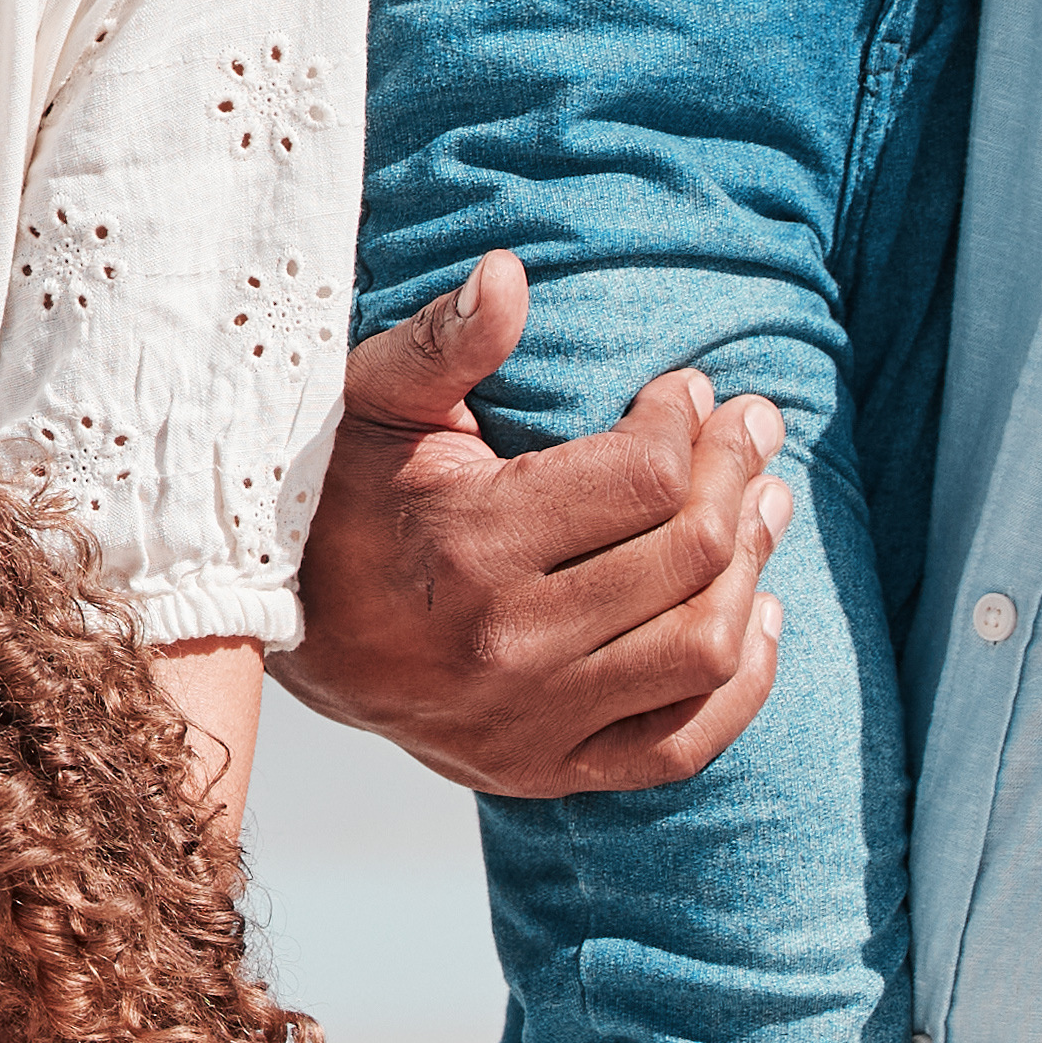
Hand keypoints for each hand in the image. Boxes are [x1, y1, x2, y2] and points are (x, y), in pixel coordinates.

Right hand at [280, 259, 791, 796]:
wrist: (277, 628)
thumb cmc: (335, 491)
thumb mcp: (371, 400)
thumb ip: (444, 340)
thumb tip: (511, 273)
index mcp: (470, 544)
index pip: (641, 478)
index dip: (686, 420)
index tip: (686, 389)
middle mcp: (507, 644)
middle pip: (687, 557)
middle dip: (738, 474)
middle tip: (751, 428)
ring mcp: (530, 719)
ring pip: (702, 649)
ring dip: (753, 568)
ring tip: (764, 506)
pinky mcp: (543, 769)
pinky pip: (682, 745)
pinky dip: (742, 687)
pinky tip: (756, 615)